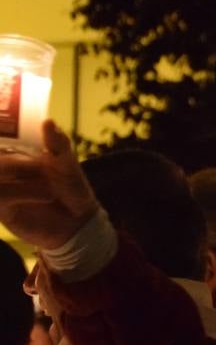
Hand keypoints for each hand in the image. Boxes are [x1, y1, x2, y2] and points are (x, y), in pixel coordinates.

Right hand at [0, 121, 100, 249]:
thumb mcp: (68, 165)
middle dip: (13, 161)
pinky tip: (45, 196)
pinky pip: (0, 196)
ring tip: (49, 188)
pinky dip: (21, 193)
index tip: (4, 128)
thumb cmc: (72, 189)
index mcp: (17, 153)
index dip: (3, 130)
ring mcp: (2, 186)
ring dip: (18, 174)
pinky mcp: (2, 208)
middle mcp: (5, 168)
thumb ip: (58, 144)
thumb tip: (48, 121)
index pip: (3, 138)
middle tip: (38, 165)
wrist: (78, 222)